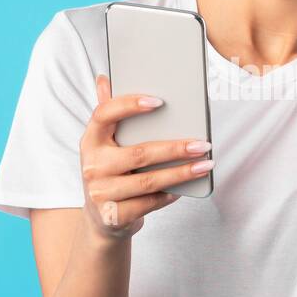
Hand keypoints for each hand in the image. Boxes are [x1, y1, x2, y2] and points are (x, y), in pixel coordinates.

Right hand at [77, 75, 213, 241]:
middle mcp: (91, 165)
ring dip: (181, 173)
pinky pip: (149, 203)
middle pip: (139, 153)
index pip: (104, 115)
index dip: (129, 106)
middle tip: (203, 144)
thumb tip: (105, 78)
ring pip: (148, 181)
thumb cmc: (109, 171)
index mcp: (90, 140)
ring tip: (206, 165)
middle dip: (176, 149)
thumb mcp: (104, 144)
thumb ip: (109, 113)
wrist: (100, 219)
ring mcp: (101, 192)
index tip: (159, 102)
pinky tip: (187, 187)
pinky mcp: (113, 215)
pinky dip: (170, 195)